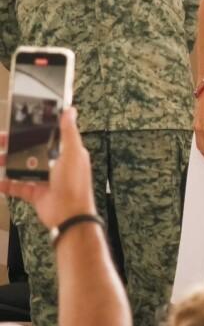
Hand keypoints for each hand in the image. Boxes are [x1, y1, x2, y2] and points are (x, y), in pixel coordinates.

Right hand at [0, 108, 95, 228]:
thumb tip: (70, 111)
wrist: (69, 215)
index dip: (36, 129)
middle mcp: (56, 164)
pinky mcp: (36, 193)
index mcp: (67, 153)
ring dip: (8, 162)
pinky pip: (17, 186)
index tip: (21, 123)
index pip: (50, 136)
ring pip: (23, 166)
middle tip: (1, 140)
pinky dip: (6, 184)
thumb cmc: (75, 183)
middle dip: (16, 145)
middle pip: (33, 150)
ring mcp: (45, 179)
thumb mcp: (73, 154)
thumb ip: (69, 133)